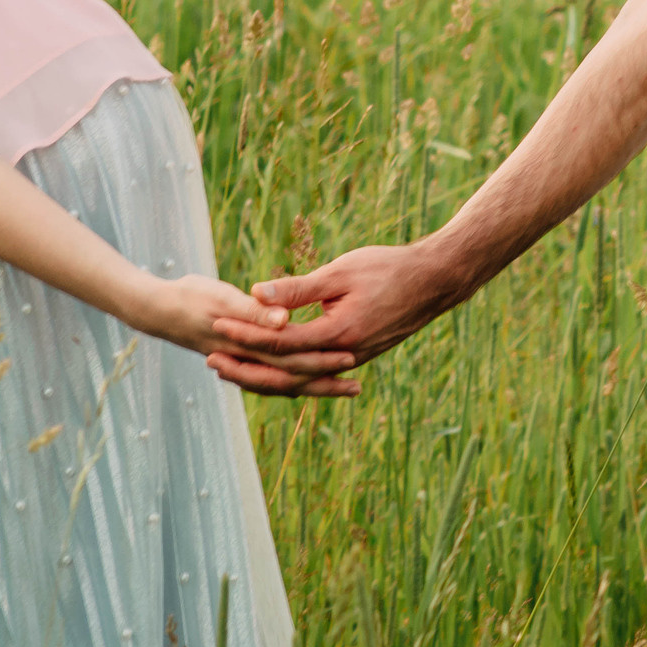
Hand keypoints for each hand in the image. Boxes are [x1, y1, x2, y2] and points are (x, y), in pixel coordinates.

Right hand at [137, 273, 362, 397]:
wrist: (157, 309)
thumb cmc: (189, 296)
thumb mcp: (221, 296)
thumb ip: (253, 310)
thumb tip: (284, 321)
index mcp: (247, 345)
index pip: (289, 358)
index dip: (320, 360)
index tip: (349, 358)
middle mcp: (247, 360)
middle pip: (291, 378)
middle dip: (323, 383)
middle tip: (356, 386)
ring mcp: (244, 363)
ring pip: (283, 382)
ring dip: (312, 385)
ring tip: (343, 386)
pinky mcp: (241, 358)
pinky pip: (271, 377)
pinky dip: (293, 381)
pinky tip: (309, 380)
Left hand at [206, 243, 465, 377]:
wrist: (435, 282)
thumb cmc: (389, 268)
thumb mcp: (341, 272)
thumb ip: (298, 288)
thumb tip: (256, 293)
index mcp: (338, 333)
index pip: (281, 340)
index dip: (247, 333)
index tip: (218, 325)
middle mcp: (345, 354)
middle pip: (285, 373)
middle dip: (246, 368)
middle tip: (212, 360)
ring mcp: (353, 359)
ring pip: (300, 379)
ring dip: (265, 375)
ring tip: (232, 368)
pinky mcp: (359, 355)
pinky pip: (315, 373)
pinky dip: (289, 373)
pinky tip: (272, 367)